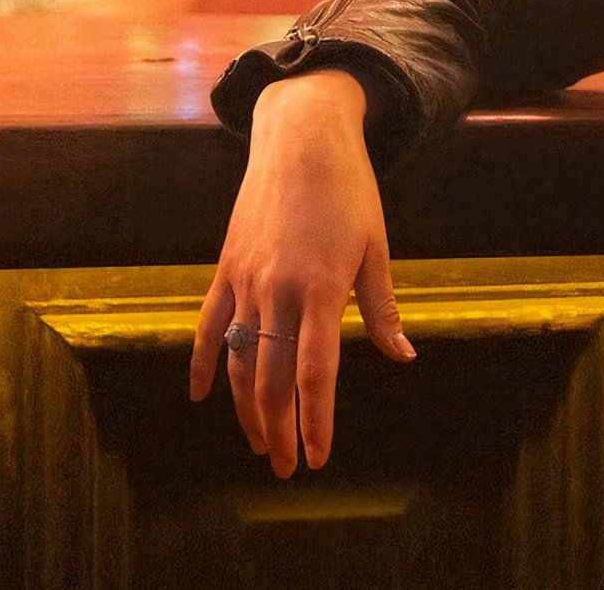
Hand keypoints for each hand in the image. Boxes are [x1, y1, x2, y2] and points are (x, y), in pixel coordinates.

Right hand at [188, 71, 415, 476]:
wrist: (300, 136)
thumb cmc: (348, 190)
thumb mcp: (376, 246)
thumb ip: (381, 308)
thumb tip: (402, 355)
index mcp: (320, 288)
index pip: (316, 373)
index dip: (315, 422)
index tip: (317, 459)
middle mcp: (277, 289)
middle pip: (271, 378)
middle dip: (278, 429)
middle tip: (285, 467)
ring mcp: (245, 280)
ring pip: (237, 360)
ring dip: (245, 408)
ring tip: (259, 442)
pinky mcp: (225, 267)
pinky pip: (207, 326)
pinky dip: (201, 364)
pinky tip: (201, 397)